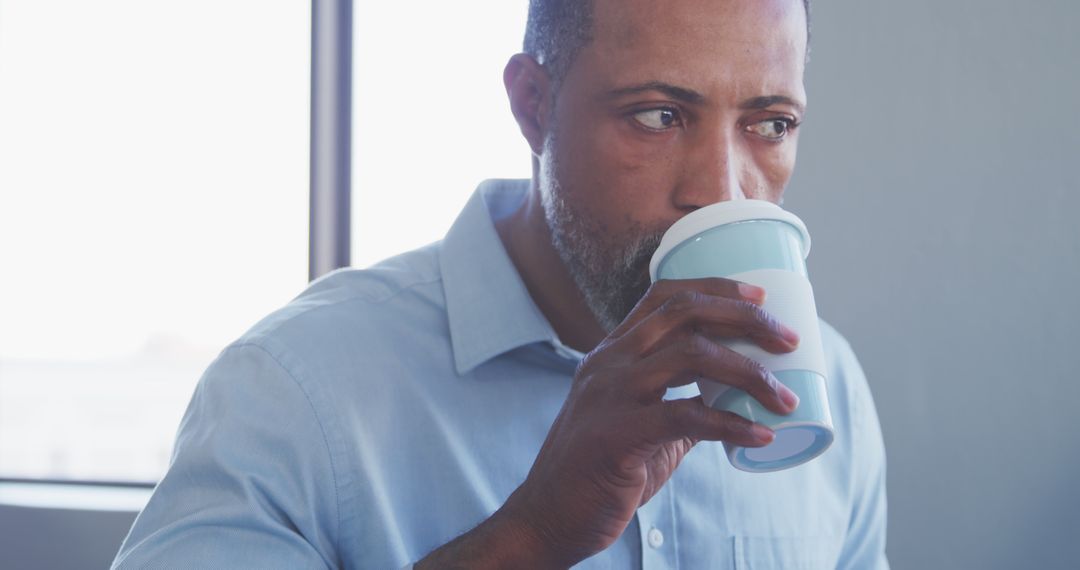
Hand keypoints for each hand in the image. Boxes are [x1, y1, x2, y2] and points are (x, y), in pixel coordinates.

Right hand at [500, 278, 800, 567]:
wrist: (547, 516)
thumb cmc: (596, 470)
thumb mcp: (638, 424)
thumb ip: (677, 407)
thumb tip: (732, 405)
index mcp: (612, 353)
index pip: (664, 297)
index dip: (716, 287)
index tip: (760, 296)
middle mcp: (609, 363)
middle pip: (683, 312)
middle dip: (744, 318)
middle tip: (787, 339)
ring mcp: (611, 394)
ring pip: (691, 356)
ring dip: (750, 372)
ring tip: (786, 397)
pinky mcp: (618, 434)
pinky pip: (688, 417)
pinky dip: (733, 425)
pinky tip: (761, 436)